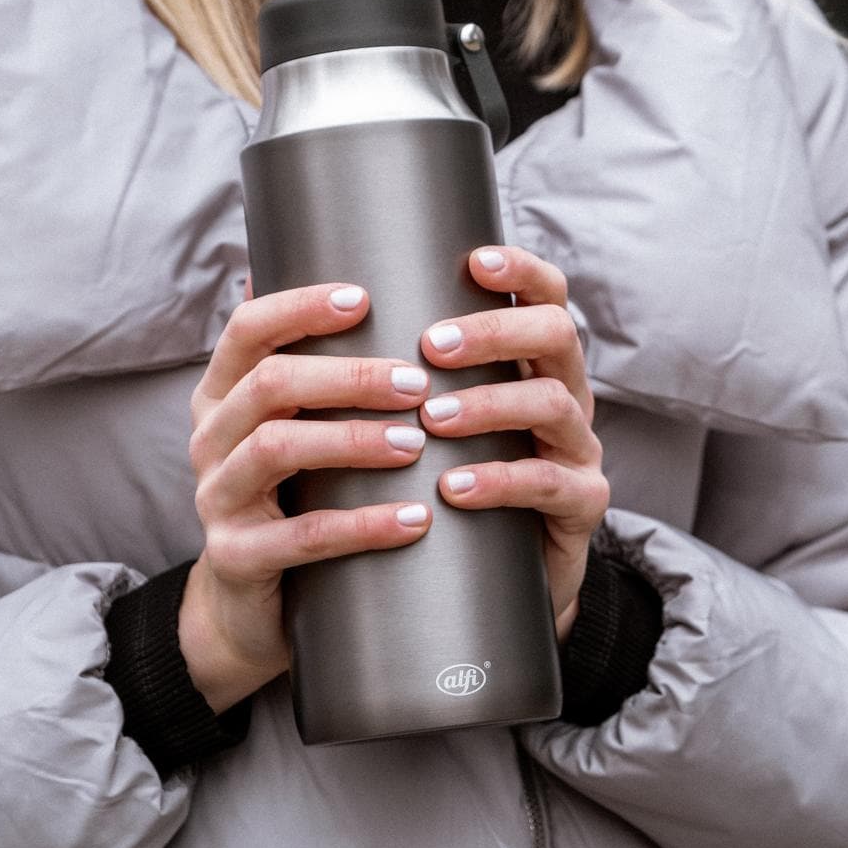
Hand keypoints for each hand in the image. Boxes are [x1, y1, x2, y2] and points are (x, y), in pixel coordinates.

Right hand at [179, 280, 434, 711]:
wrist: (249, 607)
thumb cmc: (290, 498)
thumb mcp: (292, 429)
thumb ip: (314, 368)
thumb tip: (352, 273)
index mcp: (222, 395)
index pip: (247, 329)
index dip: (301, 307)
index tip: (366, 297)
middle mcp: (209, 438)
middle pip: (270, 384)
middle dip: (349, 376)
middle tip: (418, 383)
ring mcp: (216, 499)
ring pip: (278, 450)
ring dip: (355, 441)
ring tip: (418, 443)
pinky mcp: (237, 558)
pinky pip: (302, 537)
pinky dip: (364, 524)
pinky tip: (415, 519)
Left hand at [418, 246, 609, 641]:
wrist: (492, 587)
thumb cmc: (442, 481)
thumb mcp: (424, 418)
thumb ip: (382, 362)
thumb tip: (267, 284)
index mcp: (532, 362)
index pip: (545, 296)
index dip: (520, 270)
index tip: (473, 260)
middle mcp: (564, 395)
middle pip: (556, 335)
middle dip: (494, 332)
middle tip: (432, 346)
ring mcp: (577, 450)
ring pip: (552, 404)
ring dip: (488, 404)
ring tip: (430, 420)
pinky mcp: (580, 508)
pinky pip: (549, 485)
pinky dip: (498, 482)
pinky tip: (454, 488)